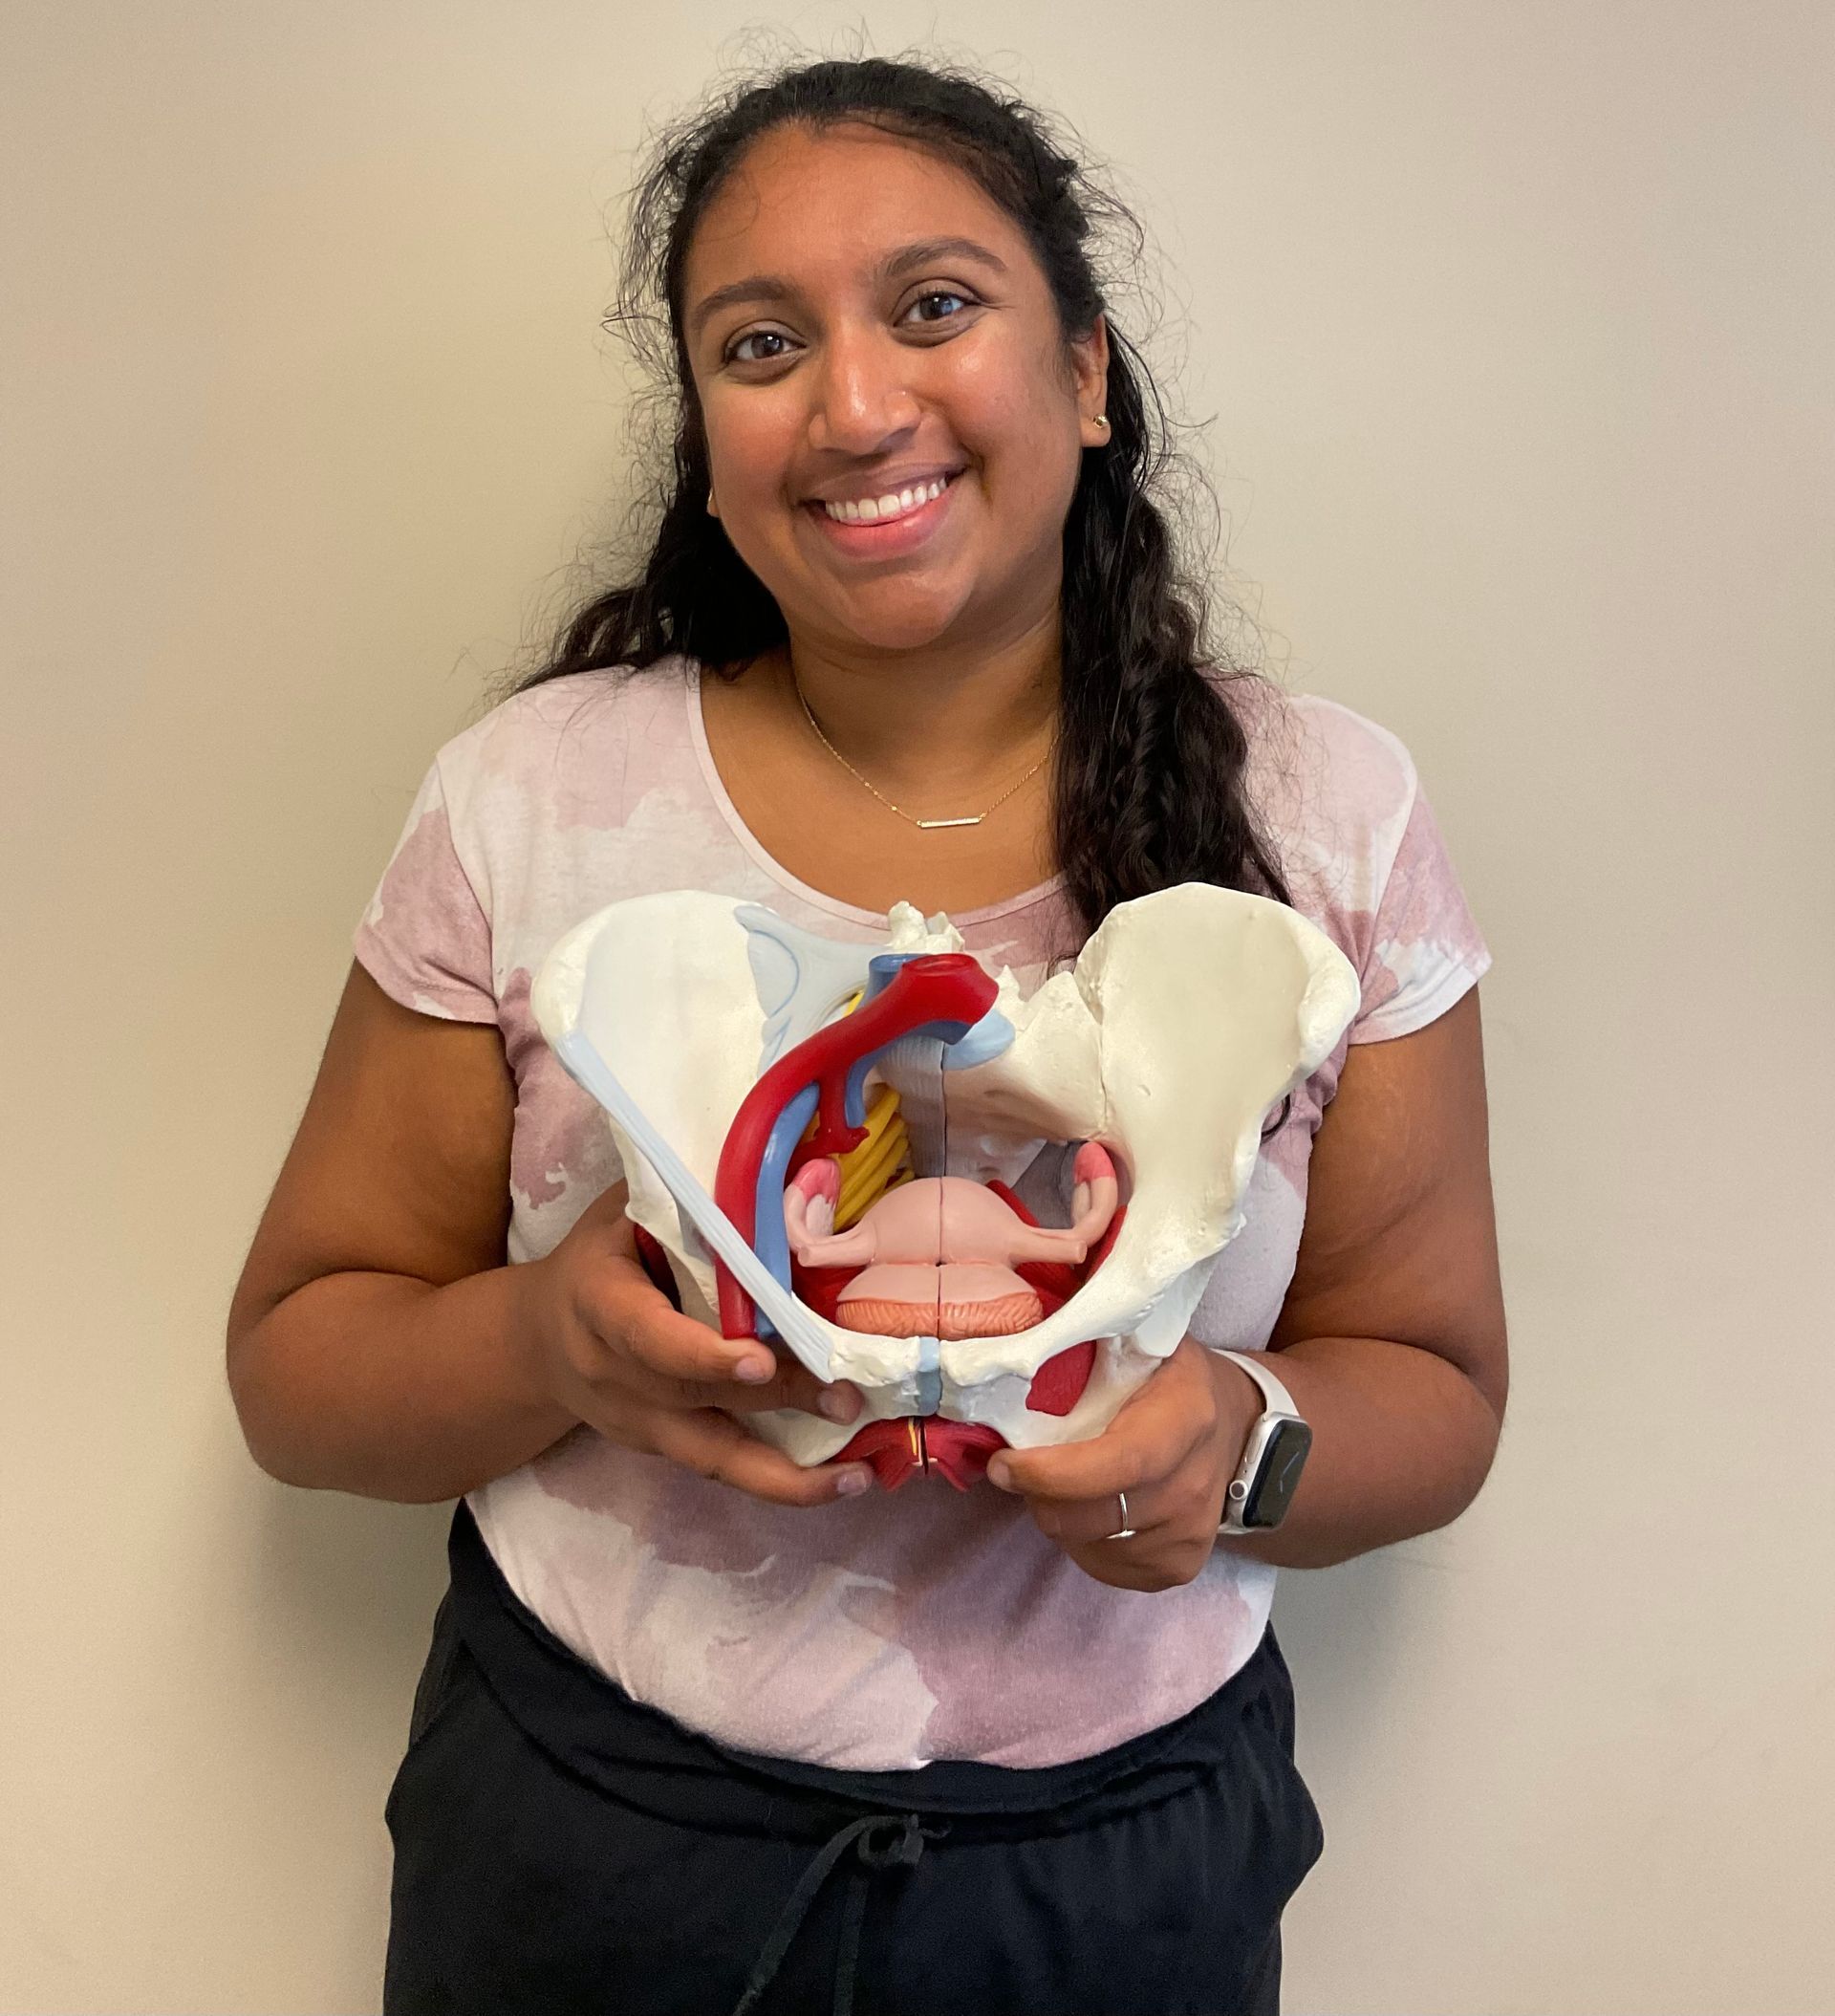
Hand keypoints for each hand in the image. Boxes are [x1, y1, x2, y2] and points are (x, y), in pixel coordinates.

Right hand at [516, 1181, 870, 1507]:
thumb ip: (684, 1200)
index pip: (647, 1337)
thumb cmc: (599, 1257)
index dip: (701, 1354)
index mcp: (599, 1304)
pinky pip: (723, 1467)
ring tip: (858, 1476)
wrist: (539, 1341)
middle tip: (846, 1396)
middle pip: (696, 1397)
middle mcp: (616, 1375)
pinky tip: (841, 1480)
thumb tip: (776, 1172)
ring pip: (713, 1458)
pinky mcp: (663, 1448)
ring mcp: (639, 1422)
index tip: (758, 1361)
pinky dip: (782, 1481)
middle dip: (776, 1399)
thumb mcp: (621, 1213)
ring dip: (788, 1476)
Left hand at [985, 1338, 1262, 1590]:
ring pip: (1087, 1544)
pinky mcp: (1180, 1567)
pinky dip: (1081, 1541)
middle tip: (1018, 1465)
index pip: (1117, 1462)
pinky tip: (1086, 1506)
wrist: (1237, 1430)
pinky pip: (1105, 1568)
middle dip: (1037, 1493)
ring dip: (1056, 1514)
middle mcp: (1193, 1484)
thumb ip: (1089, 1336)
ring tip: (1058, 1479)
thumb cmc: (1170, 1378)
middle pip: (1090, 1515)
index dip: (1052, 1472)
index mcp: (1186, 1417)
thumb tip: (1014, 1328)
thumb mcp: (1142, 1340)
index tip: (1003, 1463)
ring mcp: (1190, 1533)